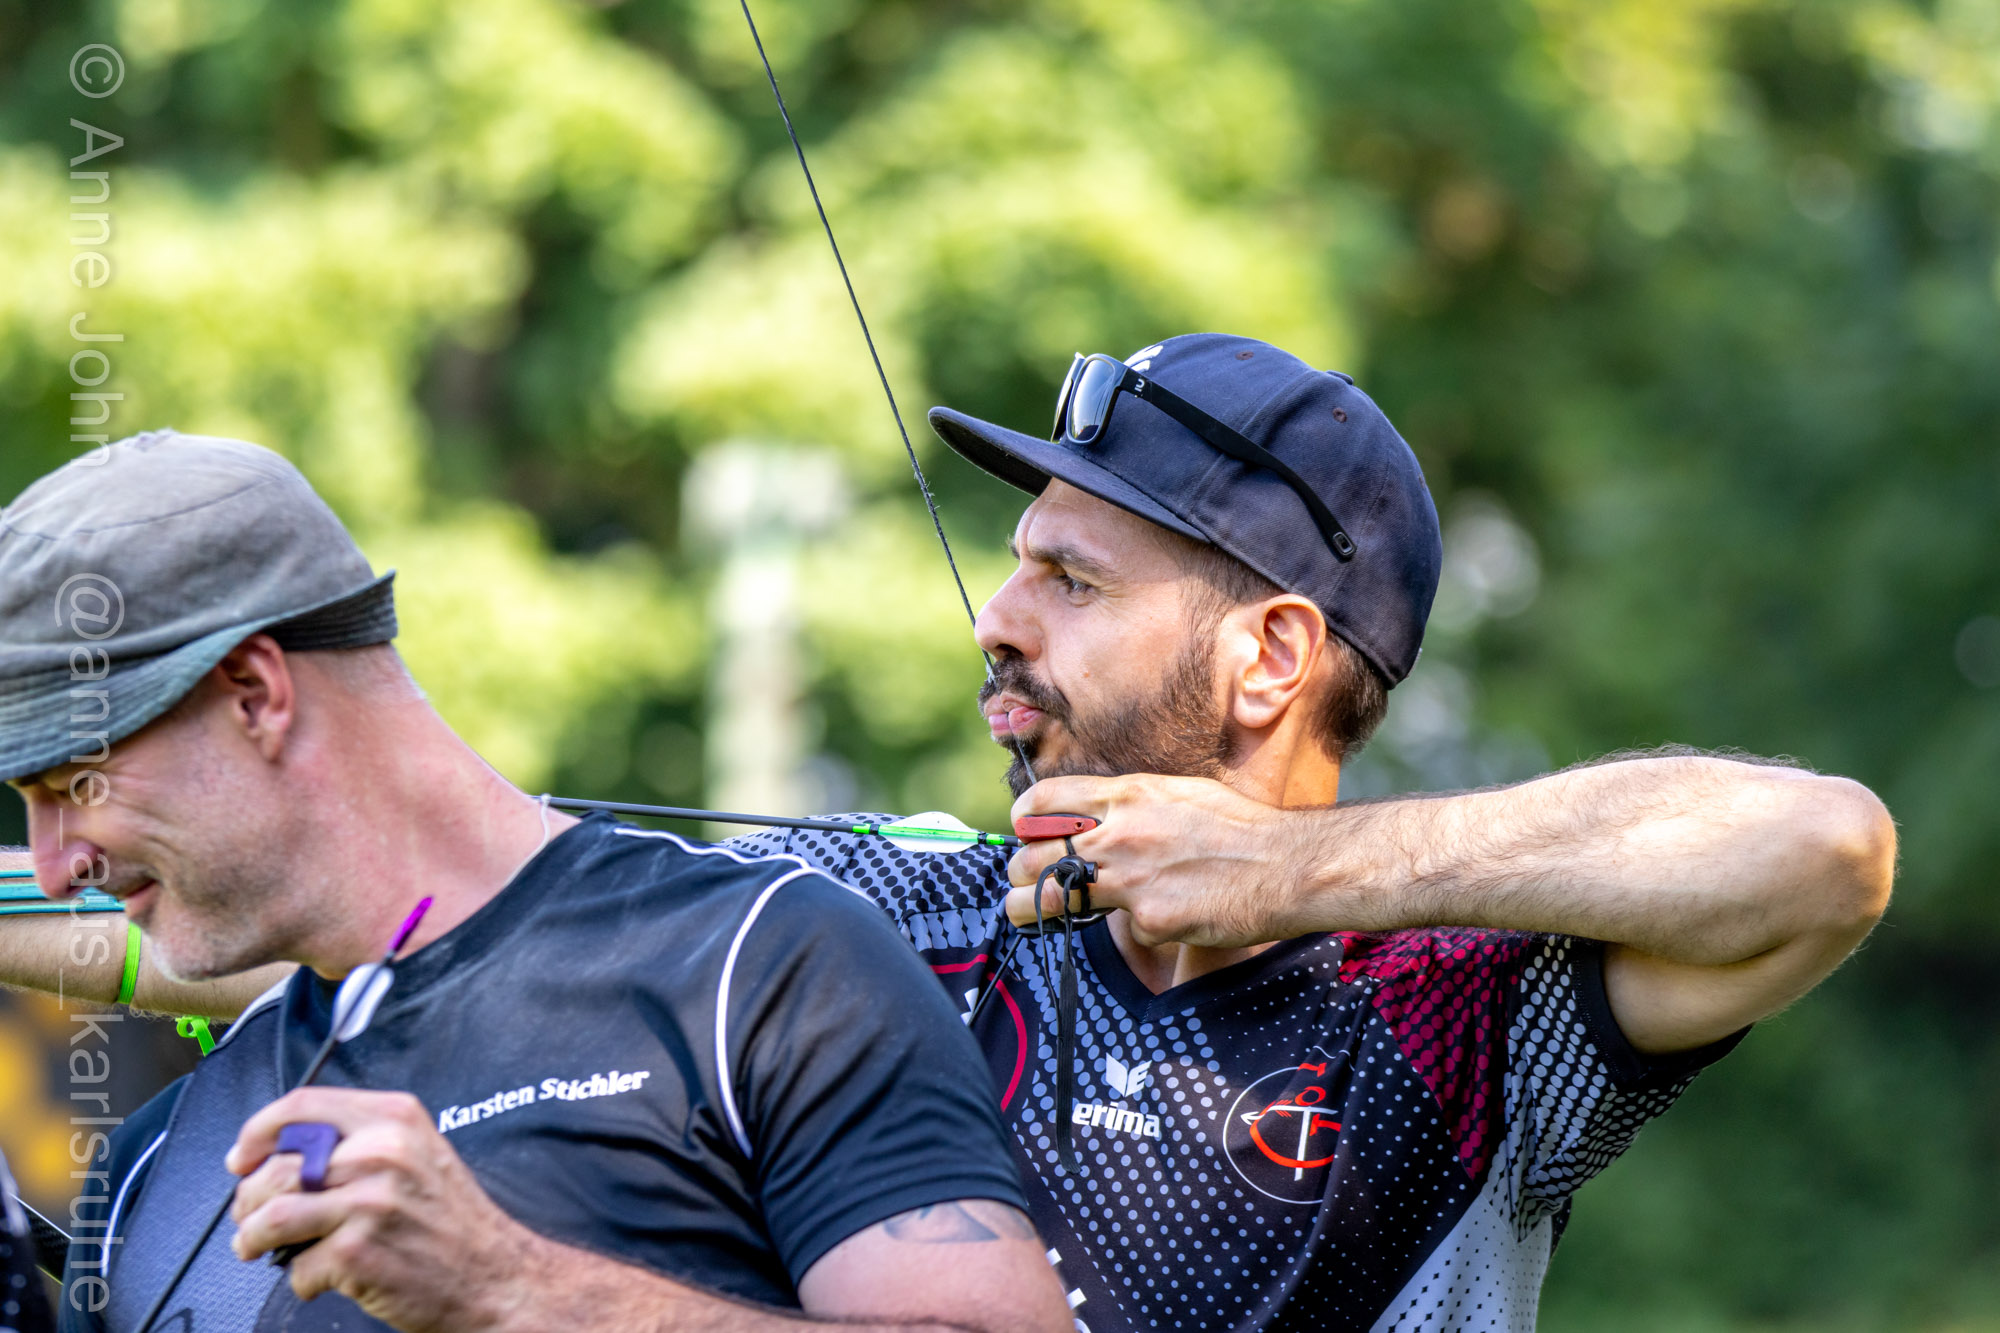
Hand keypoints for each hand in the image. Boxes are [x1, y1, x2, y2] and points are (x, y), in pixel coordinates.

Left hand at [228, 1086, 553, 1329]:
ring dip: (253, 1237)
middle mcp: (380, 1152)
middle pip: (276, 1167)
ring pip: (271, 1214)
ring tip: (258, 1247)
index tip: (242, 1156)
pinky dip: (300, 1278)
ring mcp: (368, 1203)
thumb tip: (285, 1154)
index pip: (301, 1106)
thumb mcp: (416, 1154)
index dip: (258, 1131)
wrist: (494, 1276)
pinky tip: (321, 1276)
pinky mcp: (356, 1252)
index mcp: (393, 1118)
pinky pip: (297, 1266)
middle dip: (249, 1198)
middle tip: (251, 1216)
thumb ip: (360, 1141)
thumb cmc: (452, 1222)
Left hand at [1003, 774, 1316, 948]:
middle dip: (1021, 870)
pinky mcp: (1151, 918)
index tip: (1022, 830)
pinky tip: (1167, 917)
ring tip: (1024, 913)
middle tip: (1026, 879)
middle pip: (1033, 854)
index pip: (1045, 800)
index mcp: (1129, 795)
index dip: (1024, 818)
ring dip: (1029, 908)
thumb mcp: (1179, 795)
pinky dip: (1141, 926)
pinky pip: (1126, 927)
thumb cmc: (1242, 828)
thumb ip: (1134, 806)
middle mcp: (1121, 833)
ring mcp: (1133, 878)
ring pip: (1050, 897)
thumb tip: (1101, 818)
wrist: (1289, 864)